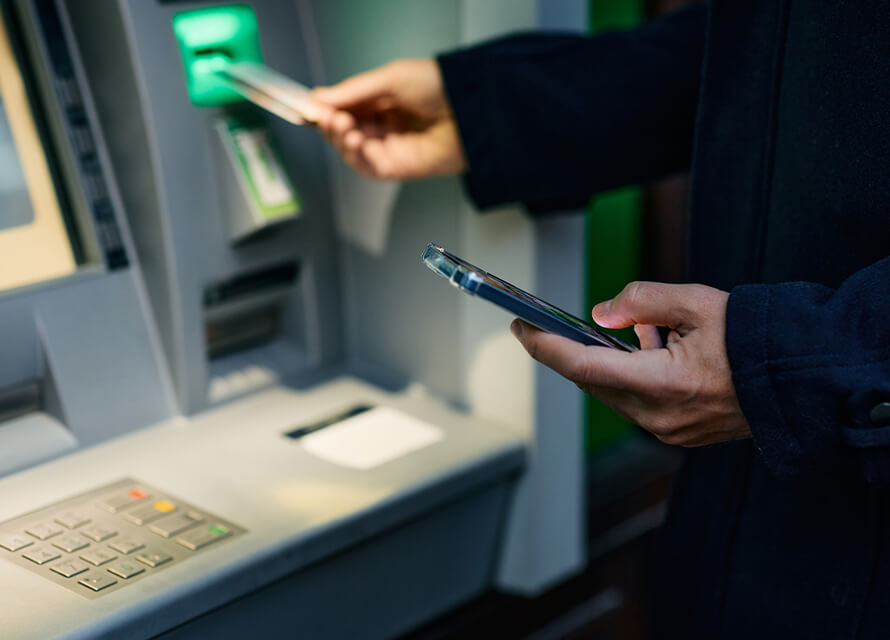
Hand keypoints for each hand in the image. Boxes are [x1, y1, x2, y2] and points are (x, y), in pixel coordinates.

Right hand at [312, 59, 466, 179]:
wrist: (472, 110)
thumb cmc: (443, 88)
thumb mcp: (391, 78)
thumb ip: (354, 91)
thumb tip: (320, 98)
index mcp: (385, 100)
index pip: (346, 107)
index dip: (325, 107)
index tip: (308, 104)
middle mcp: (386, 125)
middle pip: (344, 130)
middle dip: (329, 123)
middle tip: (324, 115)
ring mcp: (392, 147)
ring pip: (351, 150)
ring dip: (339, 138)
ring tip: (341, 124)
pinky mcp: (399, 168)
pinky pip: (367, 167)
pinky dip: (354, 155)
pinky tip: (354, 140)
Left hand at [510, 281, 750, 446]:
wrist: (801, 383)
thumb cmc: (756, 342)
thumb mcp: (699, 303)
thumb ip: (643, 301)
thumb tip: (602, 314)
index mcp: (663, 383)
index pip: (583, 366)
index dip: (545, 346)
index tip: (521, 328)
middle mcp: (658, 416)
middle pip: (594, 381)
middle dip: (579, 349)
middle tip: (567, 322)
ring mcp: (668, 430)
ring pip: (615, 392)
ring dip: (615, 360)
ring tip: (650, 331)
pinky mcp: (677, 433)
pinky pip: (638, 402)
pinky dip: (635, 374)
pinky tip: (660, 350)